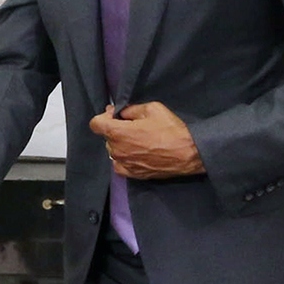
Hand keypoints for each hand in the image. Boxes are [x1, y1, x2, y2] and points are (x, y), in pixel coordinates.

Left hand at [89, 101, 205, 178]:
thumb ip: (130, 109)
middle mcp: (117, 150)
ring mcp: (124, 164)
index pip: (95, 124)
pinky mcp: (134, 174)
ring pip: (113, 151)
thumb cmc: (171, 129)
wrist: (188, 153)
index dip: (104, 117)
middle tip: (132, 125)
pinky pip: (120, 165)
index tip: (116, 115)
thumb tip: (120, 112)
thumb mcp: (151, 108)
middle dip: (115, 129)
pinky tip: (137, 153)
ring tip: (138, 140)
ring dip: (121, 144)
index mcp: (118, 133)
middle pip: (106, 136)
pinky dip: (124, 158)